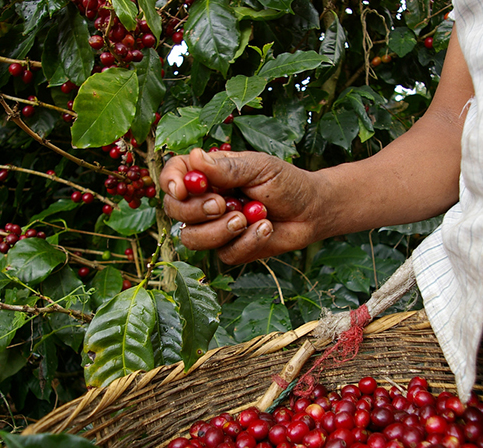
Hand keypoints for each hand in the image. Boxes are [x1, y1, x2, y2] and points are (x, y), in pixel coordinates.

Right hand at [160, 148, 323, 263]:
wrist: (312, 210)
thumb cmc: (286, 182)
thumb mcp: (259, 167)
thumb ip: (227, 168)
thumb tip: (194, 158)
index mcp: (207, 175)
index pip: (173, 175)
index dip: (170, 182)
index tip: (182, 189)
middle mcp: (205, 201)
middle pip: (175, 211)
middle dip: (195, 210)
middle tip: (222, 204)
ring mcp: (215, 228)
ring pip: (193, 239)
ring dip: (219, 230)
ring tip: (247, 218)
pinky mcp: (232, 249)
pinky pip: (225, 254)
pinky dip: (247, 241)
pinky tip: (265, 228)